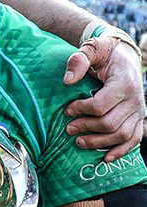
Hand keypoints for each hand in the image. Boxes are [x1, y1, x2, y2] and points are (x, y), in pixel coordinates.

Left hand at [63, 37, 144, 161]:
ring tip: (79, 142)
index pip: (100, 105)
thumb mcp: (92, 48)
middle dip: (86, 128)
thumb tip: (67, 81)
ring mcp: (139, 111)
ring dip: (99, 142)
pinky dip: (121, 151)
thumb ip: (79, 60)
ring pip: (121, 135)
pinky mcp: (139, 118)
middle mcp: (135, 99)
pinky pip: (134, 139)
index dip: (81, 110)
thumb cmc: (106, 52)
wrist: (125, 56)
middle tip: (68, 129)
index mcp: (123, 83)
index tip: (67, 110)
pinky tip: (105, 158)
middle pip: (110, 123)